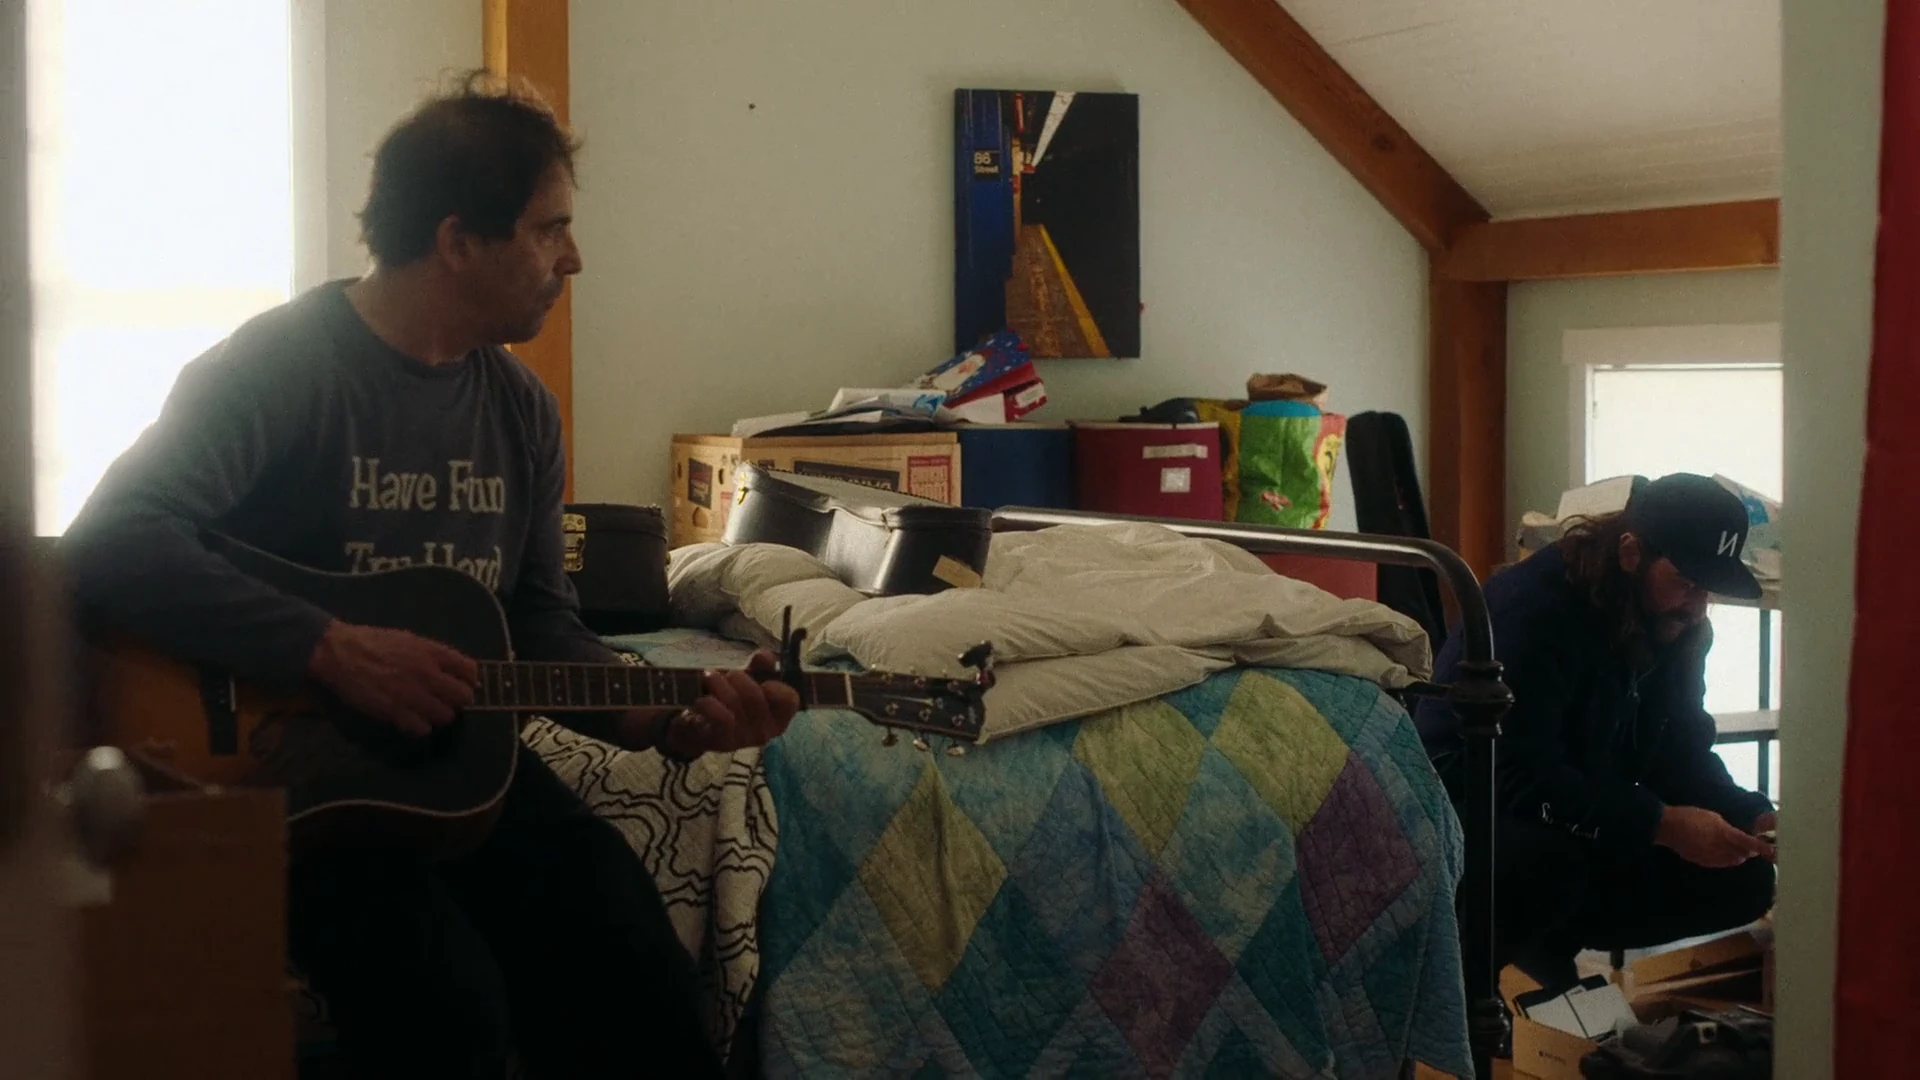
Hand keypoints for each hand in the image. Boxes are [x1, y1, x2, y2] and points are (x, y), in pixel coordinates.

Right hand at [307, 620, 477, 736]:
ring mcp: (413, 695)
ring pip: (446, 716)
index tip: (461, 684)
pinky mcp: (395, 713)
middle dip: (457, 700)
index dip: (469, 680)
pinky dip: (419, 727)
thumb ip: (436, 656)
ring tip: (425, 710)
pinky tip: (410, 719)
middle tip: (444, 700)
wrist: (340, 653)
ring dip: (438, 715)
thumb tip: (460, 671)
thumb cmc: (374, 643)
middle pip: (464, 697)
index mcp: (432, 652)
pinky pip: (422, 729)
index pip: (471, 671)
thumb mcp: (410, 640)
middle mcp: (428, 674)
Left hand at [611, 651, 800, 758]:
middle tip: (727, 675)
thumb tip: (765, 656)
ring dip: (719, 683)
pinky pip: (720, 717)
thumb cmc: (730, 703)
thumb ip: (760, 668)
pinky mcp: (723, 742)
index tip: (761, 680)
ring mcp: (745, 738)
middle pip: (756, 695)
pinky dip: (709, 703)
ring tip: (709, 677)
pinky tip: (702, 698)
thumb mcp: (748, 682)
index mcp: (779, 716)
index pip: (790, 699)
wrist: (699, 729)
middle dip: (738, 678)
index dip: (775, 684)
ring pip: (735, 702)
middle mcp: (767, 731)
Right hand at [1656, 805, 1773, 867]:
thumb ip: (1727, 828)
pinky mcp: (1702, 862)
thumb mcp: (1712, 817)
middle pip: (1742, 854)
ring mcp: (1710, 857)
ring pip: (1732, 861)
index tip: (1772, 851)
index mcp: (1723, 833)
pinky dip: (1726, 860)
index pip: (1747, 842)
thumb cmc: (1690, 816)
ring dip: (1738, 855)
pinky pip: (1720, 863)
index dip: (1761, 847)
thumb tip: (1737, 836)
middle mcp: (1719, 848)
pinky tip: (1722, 853)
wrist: (1668, 827)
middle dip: (1749, 851)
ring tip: (1737, 849)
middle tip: (1752, 846)